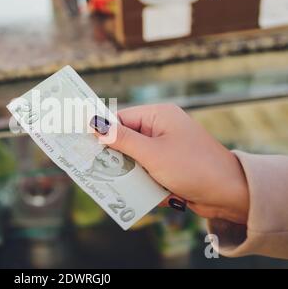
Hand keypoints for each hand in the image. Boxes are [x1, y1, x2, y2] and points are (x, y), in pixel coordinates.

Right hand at [91, 104, 249, 224]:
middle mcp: (161, 128)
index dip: (101, 131)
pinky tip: (144, 190)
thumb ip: (121, 139)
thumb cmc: (193, 167)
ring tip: (125, 182)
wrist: (230, 194)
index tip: (81, 143)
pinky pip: (145, 169)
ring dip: (129, 172)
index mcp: (158, 116)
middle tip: (94, 167)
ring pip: (133, 157)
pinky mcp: (168, 165)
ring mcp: (165, 147)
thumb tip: (94, 124)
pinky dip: (142, 180)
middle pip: (124, 138)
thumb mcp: (152, 153)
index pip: (120, 118)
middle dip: (114, 156)